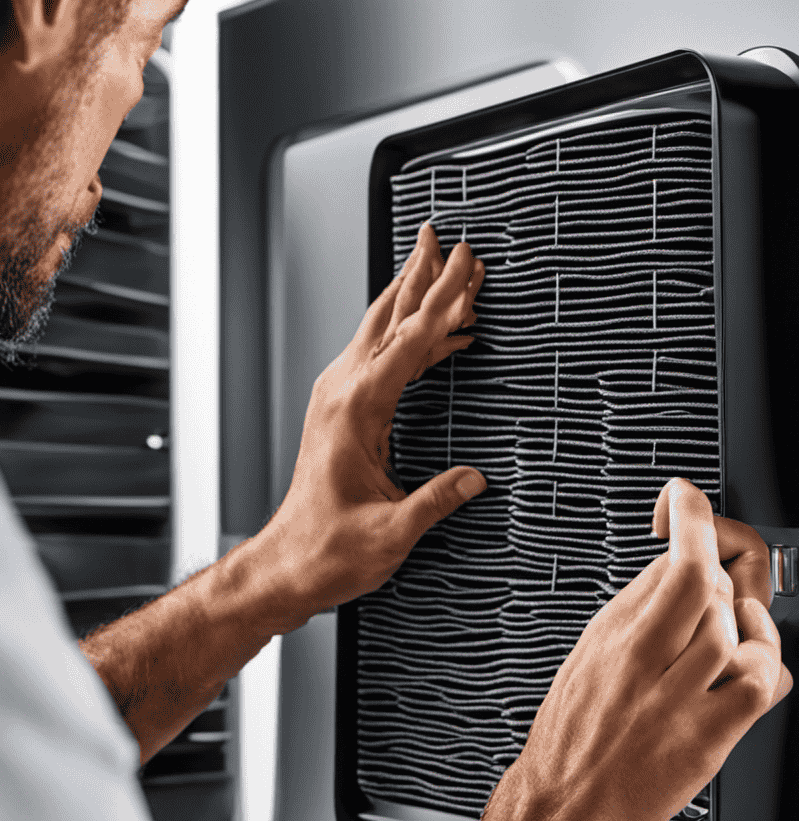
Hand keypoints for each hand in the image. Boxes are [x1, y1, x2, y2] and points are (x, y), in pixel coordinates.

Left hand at [263, 222, 486, 626]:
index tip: (465, 266)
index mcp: (355, 410)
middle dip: (422, 277)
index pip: (411, 341)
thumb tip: (474, 478)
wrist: (285, 564)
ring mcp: (338, 400)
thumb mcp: (392, 532)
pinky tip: (438, 341)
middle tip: (445, 240)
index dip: (444, 302)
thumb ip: (436, 500)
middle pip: (389, 318)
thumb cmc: (326, 549)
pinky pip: (381, 360)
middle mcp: (342, 394)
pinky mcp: (342, 414)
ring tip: (441, 272)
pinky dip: (412, 341)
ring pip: (381, 333)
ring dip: (413, 300)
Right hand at [507, 478, 793, 820]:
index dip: (691, 515)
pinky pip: (757, 682)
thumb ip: (637, 611)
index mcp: (614, 629)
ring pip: (731, 624)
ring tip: (732, 630)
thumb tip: (679, 571)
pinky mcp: (705, 736)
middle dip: (719, 569)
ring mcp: (675, 696)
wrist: (562, 805)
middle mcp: (642, 655)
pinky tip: (755, 661)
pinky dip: (766, 661)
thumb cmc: (574, 734)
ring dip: (743, 620)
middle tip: (713, 582)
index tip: (685, 500)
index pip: (669, 553)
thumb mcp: (590, 653)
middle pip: (703, 577)